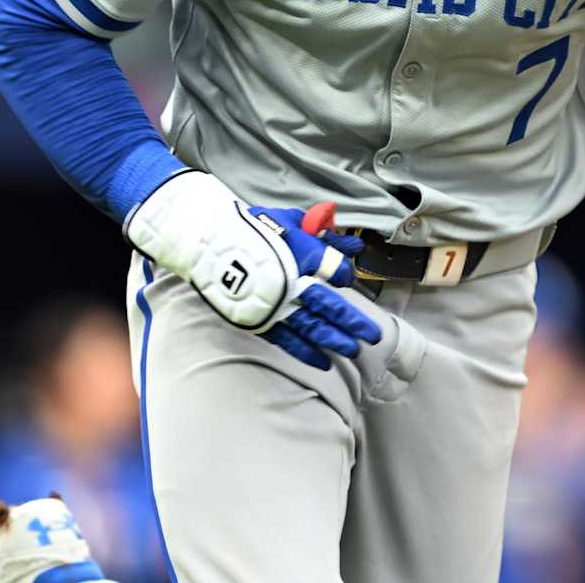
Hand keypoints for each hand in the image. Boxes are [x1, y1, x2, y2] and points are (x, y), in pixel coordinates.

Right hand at [124, 171, 381, 369]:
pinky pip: (287, 340)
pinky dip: (306, 352)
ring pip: (312, 327)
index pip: (336, 270)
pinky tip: (324, 362)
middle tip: (374, 336)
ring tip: (355, 351)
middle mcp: (292, 281)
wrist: (210, 241)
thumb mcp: (293, 222)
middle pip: (330, 305)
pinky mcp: (259, 319)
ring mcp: (275, 303)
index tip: (348, 278)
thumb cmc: (255, 227)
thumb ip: (327, 235)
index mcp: (301, 253)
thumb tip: (355, 246)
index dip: (346, 275)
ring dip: (335, 340)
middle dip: (353, 321)